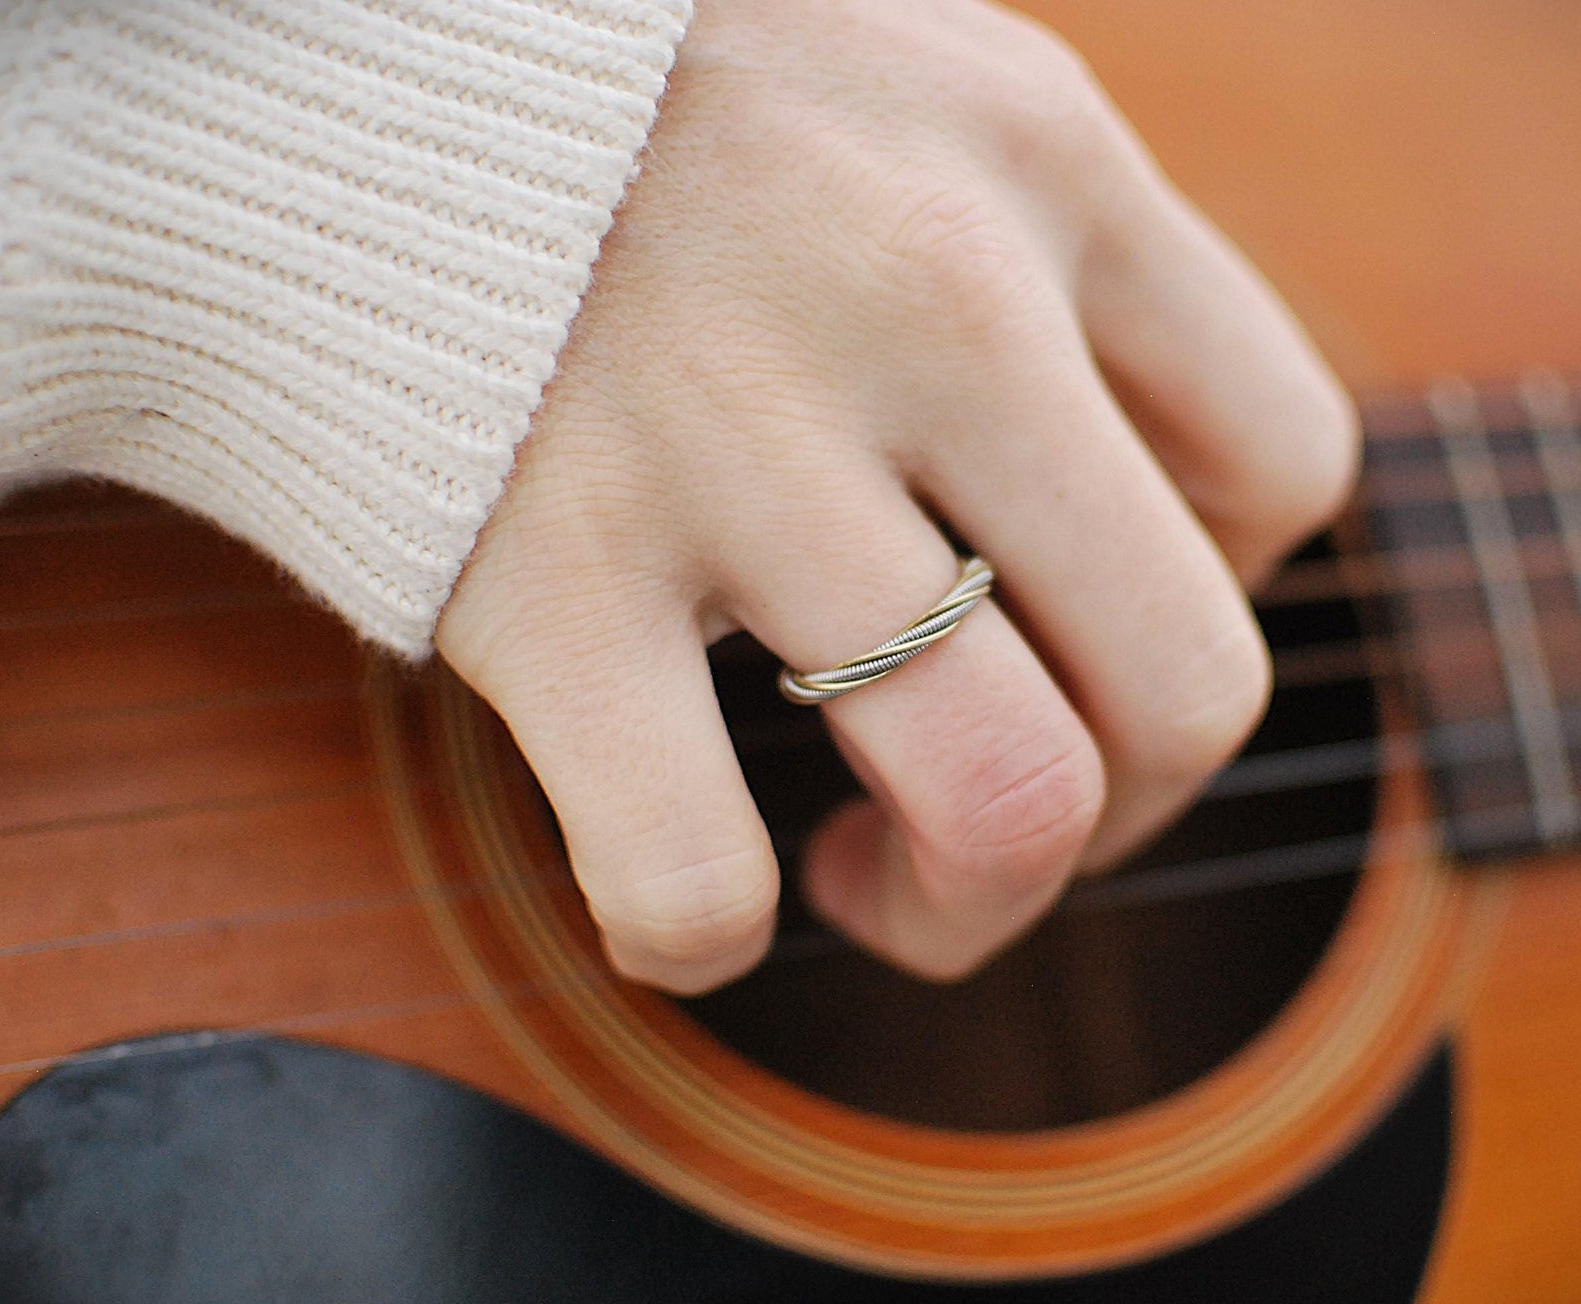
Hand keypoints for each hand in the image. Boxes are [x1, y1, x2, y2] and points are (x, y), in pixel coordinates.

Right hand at [436, 0, 1356, 993]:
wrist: (291, 53)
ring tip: (867, 872)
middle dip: (1127, 818)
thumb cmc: (624, 104)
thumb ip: (1040, 257)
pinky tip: (683, 894)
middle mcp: (928, 291)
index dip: (1221, 595)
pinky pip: (693, 873)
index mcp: (1036, 160)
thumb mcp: (901, 93)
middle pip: (1193, 684)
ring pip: (1008, 801)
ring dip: (964, 910)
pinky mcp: (541, 570)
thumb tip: (1124, 503)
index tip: (1080, 607)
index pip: (1288, 465)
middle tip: (1006, 813)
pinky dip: (706, 938)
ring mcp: (734, 436)